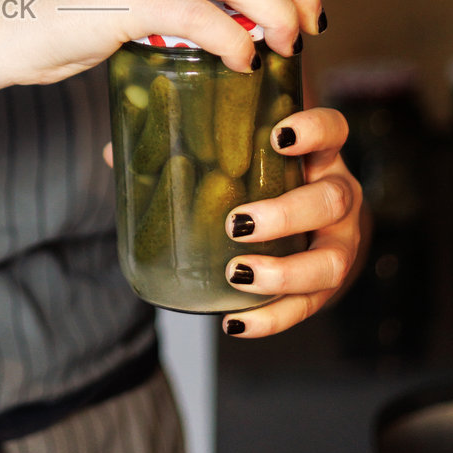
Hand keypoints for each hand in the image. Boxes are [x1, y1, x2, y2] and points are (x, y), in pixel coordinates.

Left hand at [100, 105, 364, 336]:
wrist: (312, 228)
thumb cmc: (266, 181)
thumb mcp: (244, 158)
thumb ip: (185, 147)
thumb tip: (112, 151)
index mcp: (318, 156)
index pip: (333, 130)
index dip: (313, 130)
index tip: (278, 136)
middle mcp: (340, 197)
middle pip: (331, 201)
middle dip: (286, 213)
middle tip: (237, 222)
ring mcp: (340, 244)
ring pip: (329, 262)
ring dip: (284, 272)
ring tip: (237, 274)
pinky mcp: (327, 287)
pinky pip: (307, 308)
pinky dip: (271, 319)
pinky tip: (235, 323)